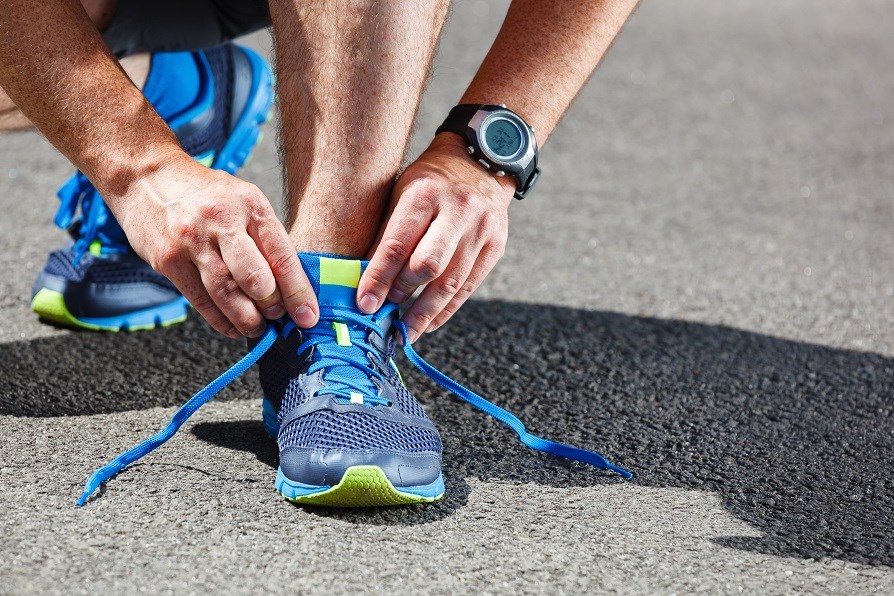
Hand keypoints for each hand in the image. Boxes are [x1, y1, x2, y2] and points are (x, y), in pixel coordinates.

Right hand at [115, 153, 317, 337]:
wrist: (146, 177)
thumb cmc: (206, 194)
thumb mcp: (243, 201)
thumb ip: (265, 238)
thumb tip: (290, 286)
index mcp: (250, 205)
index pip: (282, 256)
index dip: (298, 292)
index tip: (307, 316)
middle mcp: (222, 221)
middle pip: (255, 279)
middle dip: (272, 307)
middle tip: (278, 317)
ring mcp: (192, 241)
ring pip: (227, 294)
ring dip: (247, 320)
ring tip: (258, 328)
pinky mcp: (168, 260)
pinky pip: (200, 300)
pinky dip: (220, 320)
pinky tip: (233, 328)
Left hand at [358, 133, 513, 342]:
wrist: (480, 162)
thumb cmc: (429, 181)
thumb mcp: (401, 193)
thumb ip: (385, 234)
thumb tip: (364, 281)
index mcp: (425, 193)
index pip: (397, 244)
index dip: (378, 279)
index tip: (364, 305)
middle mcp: (457, 210)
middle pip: (427, 266)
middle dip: (402, 294)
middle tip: (383, 315)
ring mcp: (481, 230)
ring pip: (450, 283)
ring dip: (424, 313)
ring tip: (404, 333)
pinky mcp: (495, 246)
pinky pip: (468, 287)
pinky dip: (446, 310)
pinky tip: (429, 323)